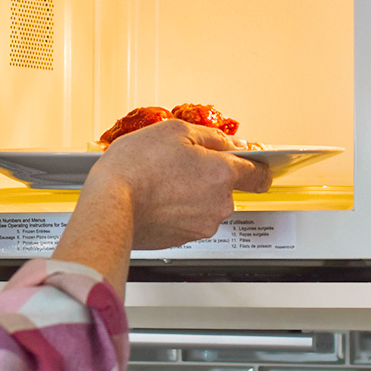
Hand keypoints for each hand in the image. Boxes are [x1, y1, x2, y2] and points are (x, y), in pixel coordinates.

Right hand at [85, 119, 271, 250]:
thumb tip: (230, 143)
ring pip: (206, 205)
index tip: (251, 162)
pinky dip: (177, 210)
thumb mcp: (175, 131)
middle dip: (209, 176)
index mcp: (223, 174)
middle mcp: (219, 204)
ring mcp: (201, 225)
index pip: (260, 174)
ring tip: (162, 180)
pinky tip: (156, 197)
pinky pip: (188, 220)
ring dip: (192, 193)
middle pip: (227, 188)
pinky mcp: (182, 239)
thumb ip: (212, 136)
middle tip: (181, 163)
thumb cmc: (136, 166)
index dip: (256, 165)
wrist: (109, 204)